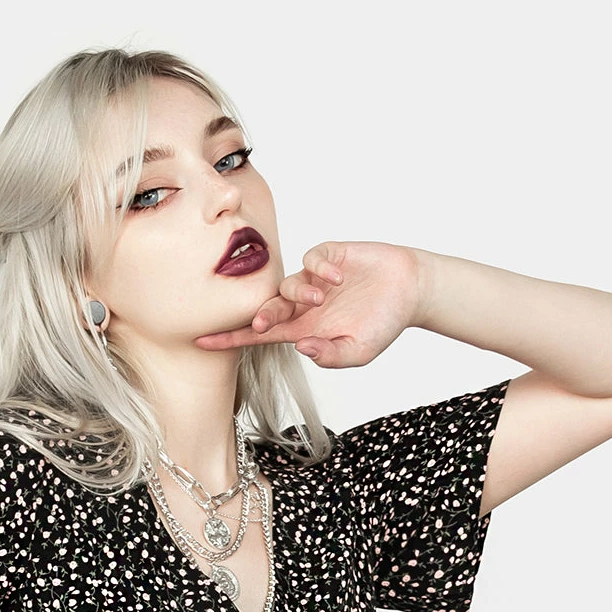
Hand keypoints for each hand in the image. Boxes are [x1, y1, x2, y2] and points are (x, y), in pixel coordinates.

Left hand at [194, 241, 427, 368]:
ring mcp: (314, 280)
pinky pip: (311, 259)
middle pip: (268, 310)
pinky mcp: (328, 256)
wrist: (410, 289)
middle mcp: (303, 305)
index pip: (260, 337)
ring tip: (324, 296)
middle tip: (261, 321)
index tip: (201, 341)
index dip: (231, 339)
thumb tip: (302, 348)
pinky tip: (337, 277)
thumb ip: (331, 355)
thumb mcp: (359, 351)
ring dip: (300, 291)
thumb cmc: (384, 323)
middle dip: (261, 314)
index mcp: (304, 330)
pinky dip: (320, 268)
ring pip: (288, 284)